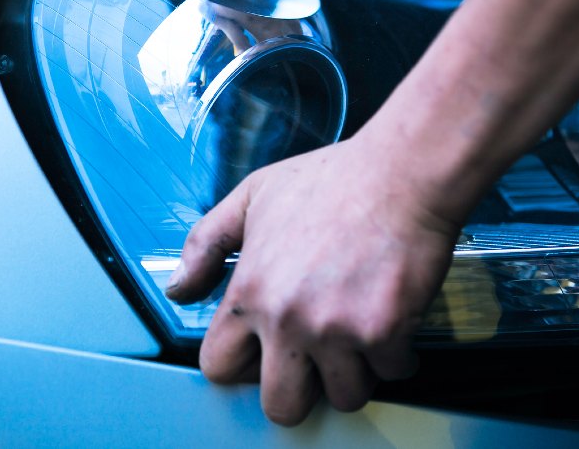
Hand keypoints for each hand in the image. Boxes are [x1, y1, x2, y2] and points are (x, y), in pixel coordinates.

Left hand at [165, 136, 460, 425]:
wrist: (401, 172)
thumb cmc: (332, 180)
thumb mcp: (251, 197)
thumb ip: (205, 244)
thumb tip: (177, 289)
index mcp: (249, 292)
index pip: (219, 368)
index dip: (244, 366)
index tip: (265, 353)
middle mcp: (287, 319)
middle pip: (281, 406)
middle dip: (301, 390)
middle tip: (316, 362)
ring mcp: (336, 330)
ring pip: (345, 397)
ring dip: (355, 373)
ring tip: (357, 336)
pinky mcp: (385, 331)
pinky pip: (392, 372)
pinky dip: (397, 353)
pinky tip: (392, 321)